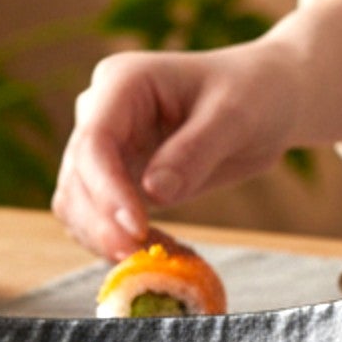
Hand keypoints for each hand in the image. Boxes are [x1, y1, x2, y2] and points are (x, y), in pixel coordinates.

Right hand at [52, 41, 306, 259]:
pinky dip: (116, 240)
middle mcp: (100, 112)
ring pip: (76, 202)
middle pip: (77, 177)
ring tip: (152, 259)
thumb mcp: (234, 117)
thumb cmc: (253, 94)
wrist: (265, 100)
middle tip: (139, 259)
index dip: (108, 190)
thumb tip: (154, 193)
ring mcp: (103, 146)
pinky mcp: (114, 177)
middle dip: (100, 223)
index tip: (136, 230)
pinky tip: (156, 250)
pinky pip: (97, 217)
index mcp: (122, 82)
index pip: (95, 142)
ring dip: (102, 237)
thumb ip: (194, 152)